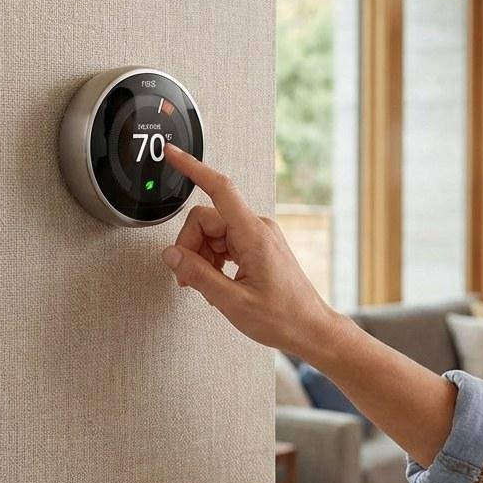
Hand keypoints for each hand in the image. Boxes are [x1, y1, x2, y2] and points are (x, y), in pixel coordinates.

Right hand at [159, 144, 337, 355]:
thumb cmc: (283, 317)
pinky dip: (214, 261)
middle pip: (207, 220)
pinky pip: (226, 243)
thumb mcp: (232, 302)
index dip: (193, 168)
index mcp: (253, 234)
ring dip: (202, 258)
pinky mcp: (260, 246)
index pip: (219, 188)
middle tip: (189, 279)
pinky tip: (219, 283)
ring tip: (208, 287)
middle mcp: (258, 228)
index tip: (173, 154)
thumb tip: (172, 255)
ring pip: (213, 233)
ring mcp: (260, 236)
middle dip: (191, 247)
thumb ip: (198, 275)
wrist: (311, 329)